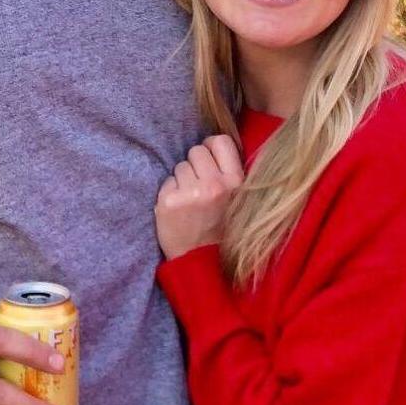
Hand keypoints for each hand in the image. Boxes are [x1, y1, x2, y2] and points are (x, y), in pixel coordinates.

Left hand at [155, 135, 244, 259]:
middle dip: (195, 165)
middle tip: (199, 187)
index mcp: (236, 182)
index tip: (208, 160)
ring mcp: (191, 193)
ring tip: (190, 201)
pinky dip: (170, 193)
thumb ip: (229, 173)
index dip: (210, 147)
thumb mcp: (238, 199)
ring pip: (180, 166)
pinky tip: (178, 209)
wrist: (202, 263)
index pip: (220, 141)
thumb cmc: (220, 228)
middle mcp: (214, 185)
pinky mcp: (169, 202)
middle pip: (196, 151)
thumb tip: (212, 144)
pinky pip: (167, 181)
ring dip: (182, 180)